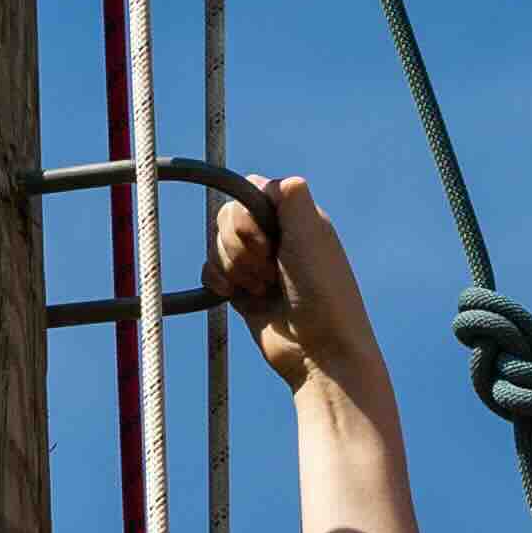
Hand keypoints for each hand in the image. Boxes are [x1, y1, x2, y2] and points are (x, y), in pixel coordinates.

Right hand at [209, 169, 385, 402]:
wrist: (319, 351)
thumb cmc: (321, 292)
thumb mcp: (311, 234)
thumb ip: (291, 196)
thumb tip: (279, 180)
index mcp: (294, 216)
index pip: (249, 191)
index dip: (248, 217)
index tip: (270, 243)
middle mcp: (275, 235)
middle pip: (227, 216)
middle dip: (239, 245)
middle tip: (269, 270)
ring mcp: (256, 263)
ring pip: (216, 244)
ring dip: (233, 267)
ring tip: (262, 289)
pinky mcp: (240, 289)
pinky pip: (210, 270)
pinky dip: (218, 281)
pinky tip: (238, 297)